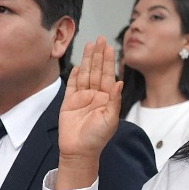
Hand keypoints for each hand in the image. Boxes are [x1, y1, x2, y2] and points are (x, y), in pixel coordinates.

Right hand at [56, 37, 121, 189]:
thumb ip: (114, 100)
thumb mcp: (110, 119)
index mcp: (107, 99)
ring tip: (89, 45)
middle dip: (98, 55)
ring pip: (85, 74)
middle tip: (100, 39)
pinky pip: (72, 85)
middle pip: (97, 71)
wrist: (79, 151)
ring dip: (87, 60)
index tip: (109, 46)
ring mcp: (81, 98)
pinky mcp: (69, 102)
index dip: (108, 61)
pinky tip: (78, 65)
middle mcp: (95, 96)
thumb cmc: (97, 138)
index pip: (108, 75)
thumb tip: (119, 82)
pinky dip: (75, 75)